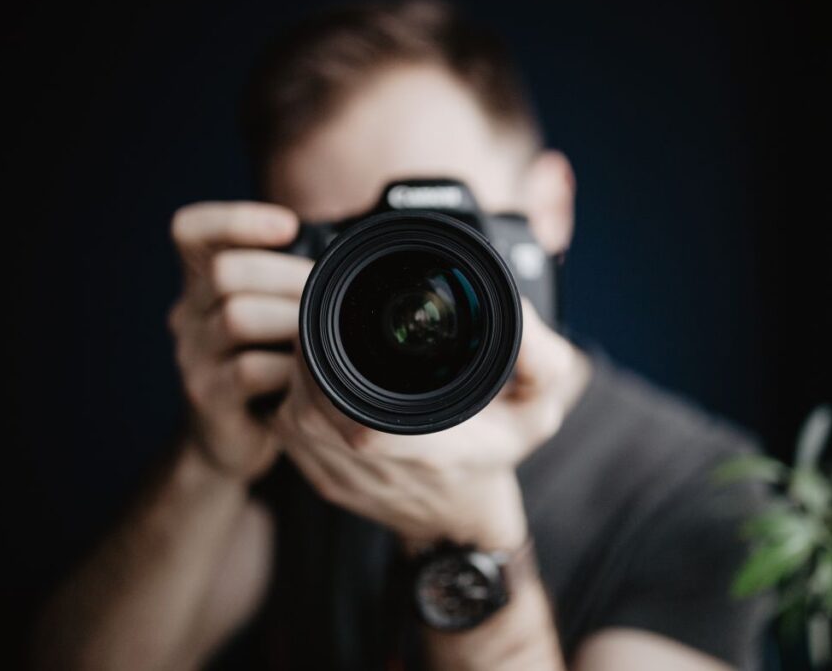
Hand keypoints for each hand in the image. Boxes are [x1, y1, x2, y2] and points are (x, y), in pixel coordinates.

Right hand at [168, 201, 311, 480]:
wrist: (232, 439)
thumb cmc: (267, 366)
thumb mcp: (273, 317)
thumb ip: (292, 283)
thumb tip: (354, 254)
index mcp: (203, 283)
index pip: (192, 230)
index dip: (236, 219)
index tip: (289, 226)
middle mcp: (189, 313)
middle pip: (223, 271)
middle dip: (285, 276)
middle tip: (325, 292)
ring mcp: (194, 356)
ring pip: (236, 317)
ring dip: (291, 321)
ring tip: (320, 334)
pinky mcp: (208, 397)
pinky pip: (248, 370)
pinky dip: (287, 369)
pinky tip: (307, 375)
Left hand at [272, 300, 589, 548]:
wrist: (461, 521)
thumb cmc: (496, 458)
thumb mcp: (538, 411)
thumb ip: (541, 361)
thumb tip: (518, 310)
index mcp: (434, 453)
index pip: (370, 426)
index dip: (344, 370)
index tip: (347, 323)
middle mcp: (380, 473)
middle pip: (316, 408)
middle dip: (317, 353)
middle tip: (333, 315)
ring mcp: (343, 481)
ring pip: (295, 415)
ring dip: (303, 373)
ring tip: (327, 338)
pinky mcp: (321, 481)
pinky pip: (290, 430)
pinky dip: (297, 396)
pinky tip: (321, 376)